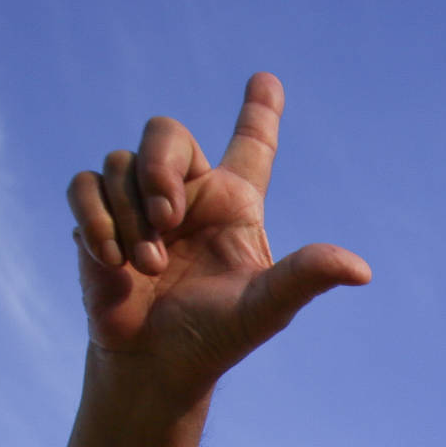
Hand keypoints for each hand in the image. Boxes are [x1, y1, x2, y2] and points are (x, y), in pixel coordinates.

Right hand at [67, 73, 370, 396]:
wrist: (156, 366)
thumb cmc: (216, 337)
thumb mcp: (266, 307)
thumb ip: (306, 277)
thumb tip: (361, 270)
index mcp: (234, 203)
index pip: (251, 143)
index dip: (259, 110)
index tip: (267, 80)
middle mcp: (188, 194)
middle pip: (165, 131)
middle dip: (160, 168)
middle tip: (167, 218)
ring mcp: (138, 204)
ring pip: (120, 164)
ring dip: (132, 218)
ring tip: (149, 267)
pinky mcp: (97, 219)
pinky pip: (84, 186)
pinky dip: (97, 220)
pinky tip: (113, 260)